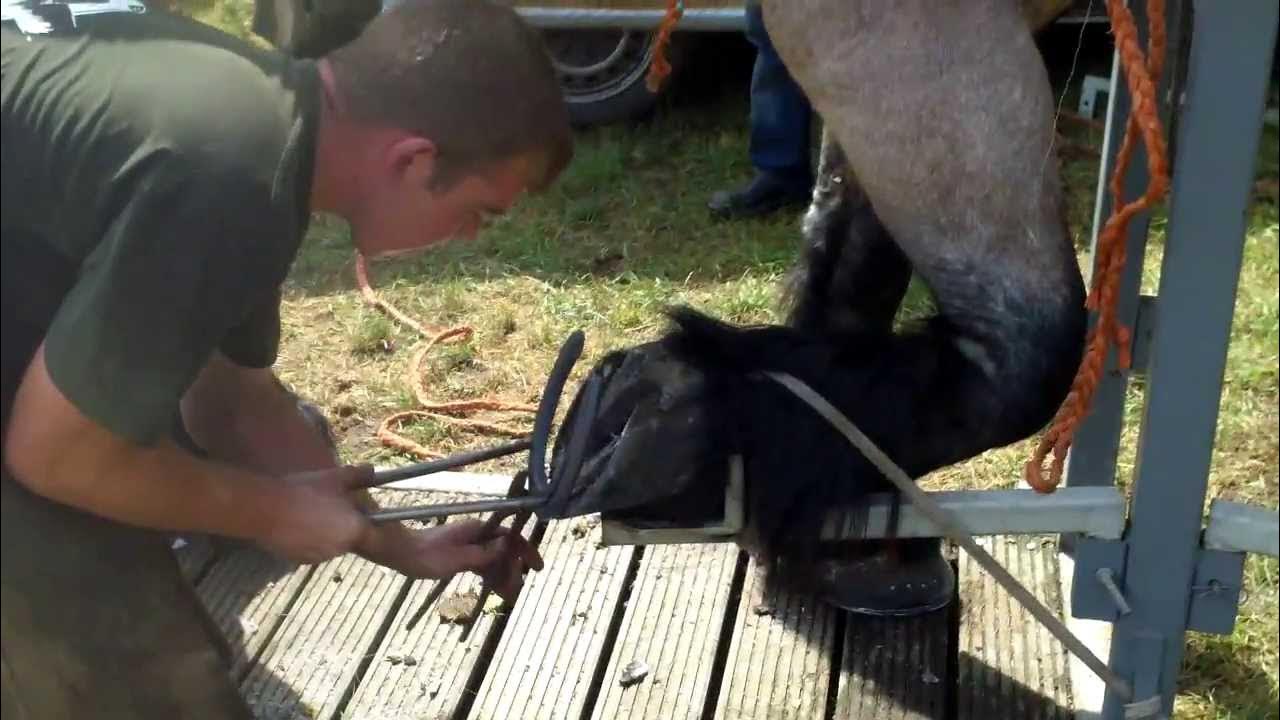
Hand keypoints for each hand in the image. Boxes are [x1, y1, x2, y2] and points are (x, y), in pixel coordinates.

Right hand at [257, 465, 374, 563]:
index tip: (366, 516)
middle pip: (351, 538)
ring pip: (332, 545)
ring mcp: (320, 557)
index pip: (377, 538)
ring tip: (312, 512)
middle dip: (346, 525)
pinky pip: (313, 551)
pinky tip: (298, 524)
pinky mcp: (300, 561)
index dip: (376, 528)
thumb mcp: (335, 478)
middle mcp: (341, 548)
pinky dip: (310, 541)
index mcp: (354, 530)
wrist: (266, 509)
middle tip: (332, 506)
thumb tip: (373, 470)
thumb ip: (359, 476)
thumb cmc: (305, 490)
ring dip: (327, 534)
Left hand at [363, 520, 543, 601]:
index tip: (537, 568)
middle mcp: (476, 534)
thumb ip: (484, 553)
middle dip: (513, 570)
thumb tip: (508, 544)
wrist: (397, 552)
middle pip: (504, 550)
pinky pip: (481, 565)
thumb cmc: (425, 555)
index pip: (510, 537)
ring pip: (493, 560)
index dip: (525, 551)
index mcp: (478, 530)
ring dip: (502, 576)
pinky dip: (489, 576)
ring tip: (508, 596)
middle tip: (516, 592)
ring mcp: (467, 544)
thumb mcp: (457, 558)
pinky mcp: (459, 554)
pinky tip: (494, 589)